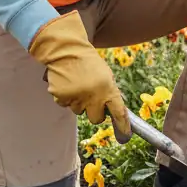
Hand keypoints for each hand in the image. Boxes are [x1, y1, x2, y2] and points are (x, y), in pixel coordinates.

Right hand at [28, 11, 130, 138]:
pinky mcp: (61, 97)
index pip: (119, 112)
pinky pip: (65, 104)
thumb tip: (113, 111)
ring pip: (79, 111)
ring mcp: (76, 98)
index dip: (123, 126)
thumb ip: (110, 92)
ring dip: (79, 102)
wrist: (66, 50)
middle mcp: (93, 96)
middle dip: (95, 112)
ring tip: (77, 84)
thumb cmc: (88, 62)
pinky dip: (66, 97)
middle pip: (96, 118)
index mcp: (108, 89)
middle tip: (91, 99)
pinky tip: (66, 84)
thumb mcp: (105, 75)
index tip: (125, 136)